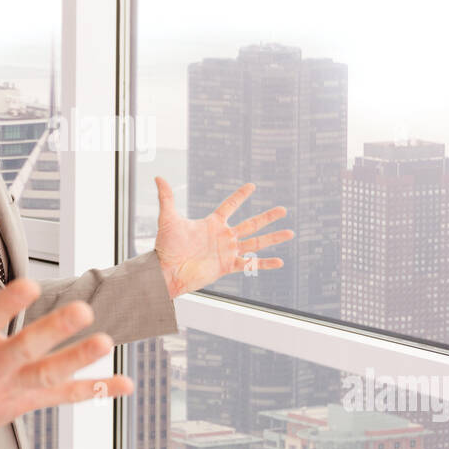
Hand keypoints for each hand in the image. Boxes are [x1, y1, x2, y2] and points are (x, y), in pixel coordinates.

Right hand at [0, 242, 130, 448]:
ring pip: (48, 376)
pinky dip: (95, 391)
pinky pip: (64, 398)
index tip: (29, 284)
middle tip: (84, 312)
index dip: (7, 304)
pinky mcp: (25, 403)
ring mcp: (10, 389)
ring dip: (79, 360)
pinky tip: (125, 383)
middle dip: (55, 332)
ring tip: (106, 341)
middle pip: (25, 350)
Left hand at [153, 178, 294, 297]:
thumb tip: (158, 177)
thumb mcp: (167, 219)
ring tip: (290, 232)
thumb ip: (166, 198)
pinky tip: (280, 261)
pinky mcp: (227, 265)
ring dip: (273, 238)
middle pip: (251, 224)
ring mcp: (227, 251)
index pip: (230, 205)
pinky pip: (250, 264)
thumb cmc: (165, 247)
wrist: (166, 271)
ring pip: (256, 242)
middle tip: (284, 209)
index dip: (240, 196)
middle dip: (267, 217)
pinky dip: (264, 263)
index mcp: (212, 223)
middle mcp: (223, 236)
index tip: (252, 186)